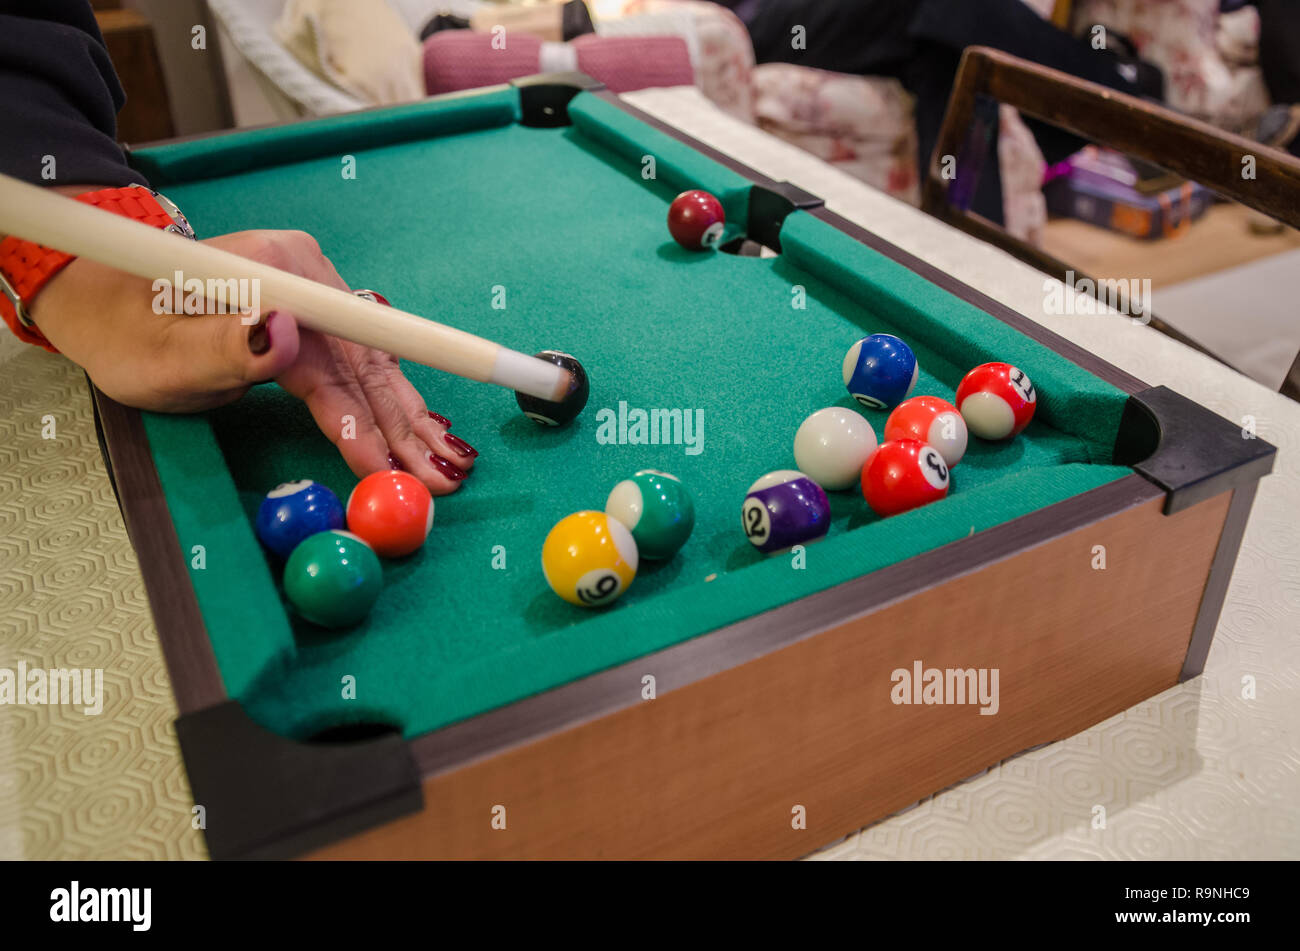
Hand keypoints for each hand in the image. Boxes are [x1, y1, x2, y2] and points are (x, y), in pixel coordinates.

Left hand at [30, 228, 474, 494]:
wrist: (108, 303)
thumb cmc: (127, 336)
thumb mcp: (161, 354)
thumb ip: (224, 347)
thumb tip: (284, 331)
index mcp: (272, 271)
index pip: (334, 354)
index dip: (368, 413)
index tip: (389, 463)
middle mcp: (306, 272)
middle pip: (366, 360)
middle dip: (404, 427)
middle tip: (440, 481)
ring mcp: (316, 289)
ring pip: (372, 364)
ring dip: (408, 419)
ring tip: (448, 466)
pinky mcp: (318, 309)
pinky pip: (361, 362)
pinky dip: (391, 402)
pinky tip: (424, 429)